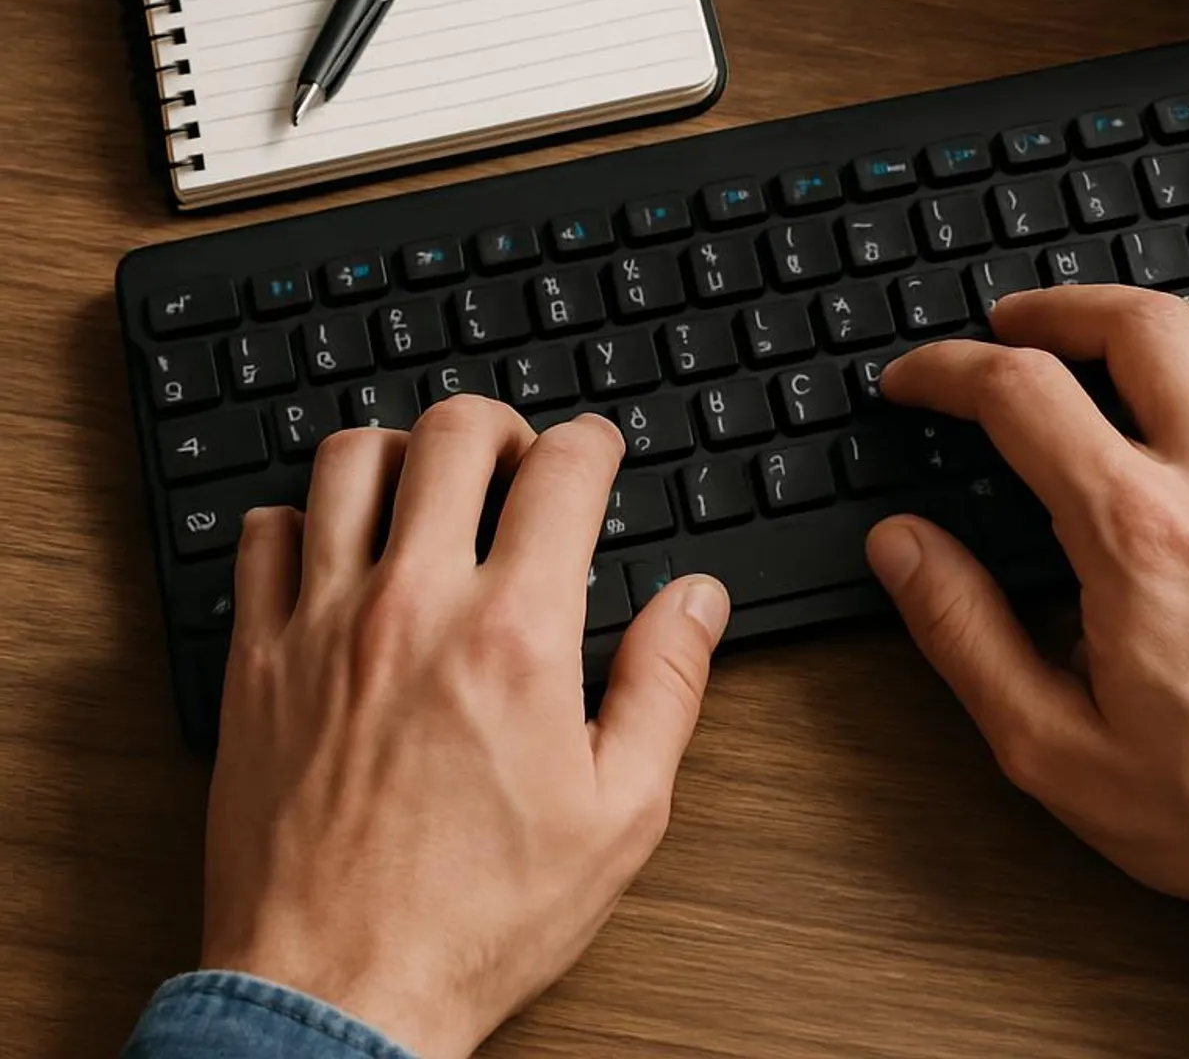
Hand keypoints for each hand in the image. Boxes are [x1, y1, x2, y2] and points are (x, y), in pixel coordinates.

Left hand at [202, 399, 729, 1058]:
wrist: (337, 997)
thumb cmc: (477, 917)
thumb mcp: (620, 814)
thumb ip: (666, 686)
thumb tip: (697, 601)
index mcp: (516, 634)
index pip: (562, 470)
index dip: (594, 441)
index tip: (597, 452)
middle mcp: (415, 607)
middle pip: (453, 433)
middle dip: (501, 424)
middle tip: (515, 459)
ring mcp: (325, 627)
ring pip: (350, 461)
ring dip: (401, 454)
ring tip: (427, 490)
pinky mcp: (258, 663)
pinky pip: (263, 538)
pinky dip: (303, 520)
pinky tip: (338, 553)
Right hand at [866, 286, 1188, 975]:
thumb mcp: (1050, 745)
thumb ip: (962, 630)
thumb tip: (901, 546)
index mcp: (1137, 534)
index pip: (1022, 394)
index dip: (947, 371)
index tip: (915, 381)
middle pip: (1135, 325)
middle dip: (1052, 309)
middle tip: (1005, 327)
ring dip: (1152, 313)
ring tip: (1102, 329)